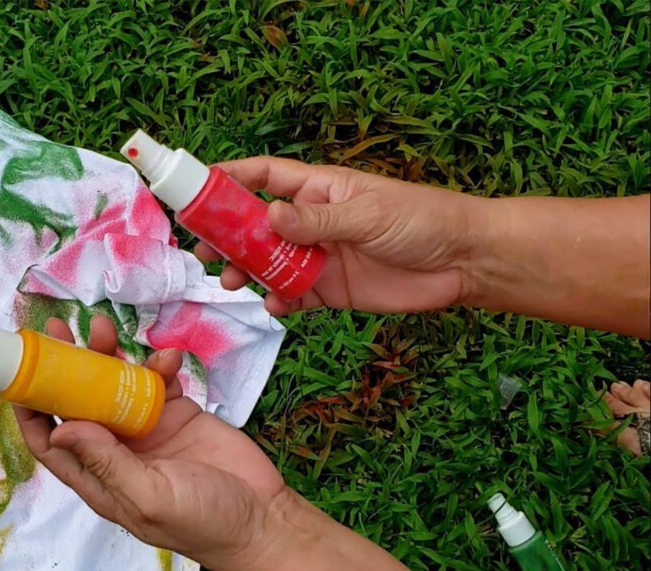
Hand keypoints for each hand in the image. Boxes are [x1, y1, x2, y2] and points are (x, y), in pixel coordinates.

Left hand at [14, 315, 410, 570]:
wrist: (263, 518)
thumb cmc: (204, 522)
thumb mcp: (149, 496)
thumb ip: (106, 462)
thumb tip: (60, 429)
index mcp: (99, 477)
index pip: (50, 440)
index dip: (32, 408)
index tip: (22, 372)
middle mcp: (116, 451)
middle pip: (79, 402)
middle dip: (67, 366)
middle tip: (58, 329)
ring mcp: (146, 429)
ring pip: (115, 383)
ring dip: (109, 355)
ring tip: (105, 328)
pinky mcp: (177, 412)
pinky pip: (157, 379)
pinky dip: (159, 364)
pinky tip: (169, 357)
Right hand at [196, 157, 482, 315]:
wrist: (462, 262)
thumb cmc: (421, 220)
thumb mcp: (367, 215)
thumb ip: (317, 221)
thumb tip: (269, 217)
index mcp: (319, 189)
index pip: (265, 177)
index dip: (231, 178)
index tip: (197, 187)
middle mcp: (313, 221)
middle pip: (257, 225)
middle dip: (228, 235)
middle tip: (202, 249)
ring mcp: (320, 256)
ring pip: (269, 262)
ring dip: (247, 270)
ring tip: (232, 280)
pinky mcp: (330, 289)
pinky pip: (294, 294)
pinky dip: (279, 301)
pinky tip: (275, 305)